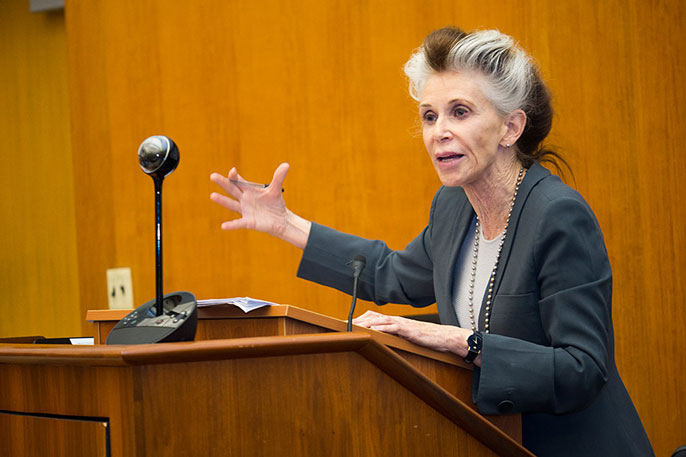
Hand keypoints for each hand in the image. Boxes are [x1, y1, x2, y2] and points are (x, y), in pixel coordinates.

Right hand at [210, 163, 310, 247]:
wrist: (280, 220)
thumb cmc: (275, 204)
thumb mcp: (276, 190)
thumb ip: (279, 178)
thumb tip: (286, 164)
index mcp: (249, 190)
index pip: (239, 182)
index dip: (235, 176)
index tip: (232, 171)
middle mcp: (244, 200)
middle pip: (232, 189)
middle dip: (223, 183)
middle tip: (213, 176)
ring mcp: (245, 211)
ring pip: (232, 204)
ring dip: (222, 201)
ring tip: (212, 195)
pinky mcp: (249, 222)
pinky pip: (239, 223)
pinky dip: (231, 225)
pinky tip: (223, 226)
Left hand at [353, 310, 476, 362]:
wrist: (443, 337)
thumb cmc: (426, 339)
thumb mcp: (407, 338)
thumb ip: (395, 337)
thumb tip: (382, 342)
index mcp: (394, 322)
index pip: (373, 317)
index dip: (359, 319)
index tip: (347, 324)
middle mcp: (396, 320)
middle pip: (372, 316)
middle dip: (357, 320)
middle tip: (344, 325)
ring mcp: (401, 324)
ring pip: (379, 319)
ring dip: (364, 323)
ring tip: (351, 327)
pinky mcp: (407, 330)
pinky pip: (391, 327)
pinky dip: (380, 328)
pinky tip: (371, 331)